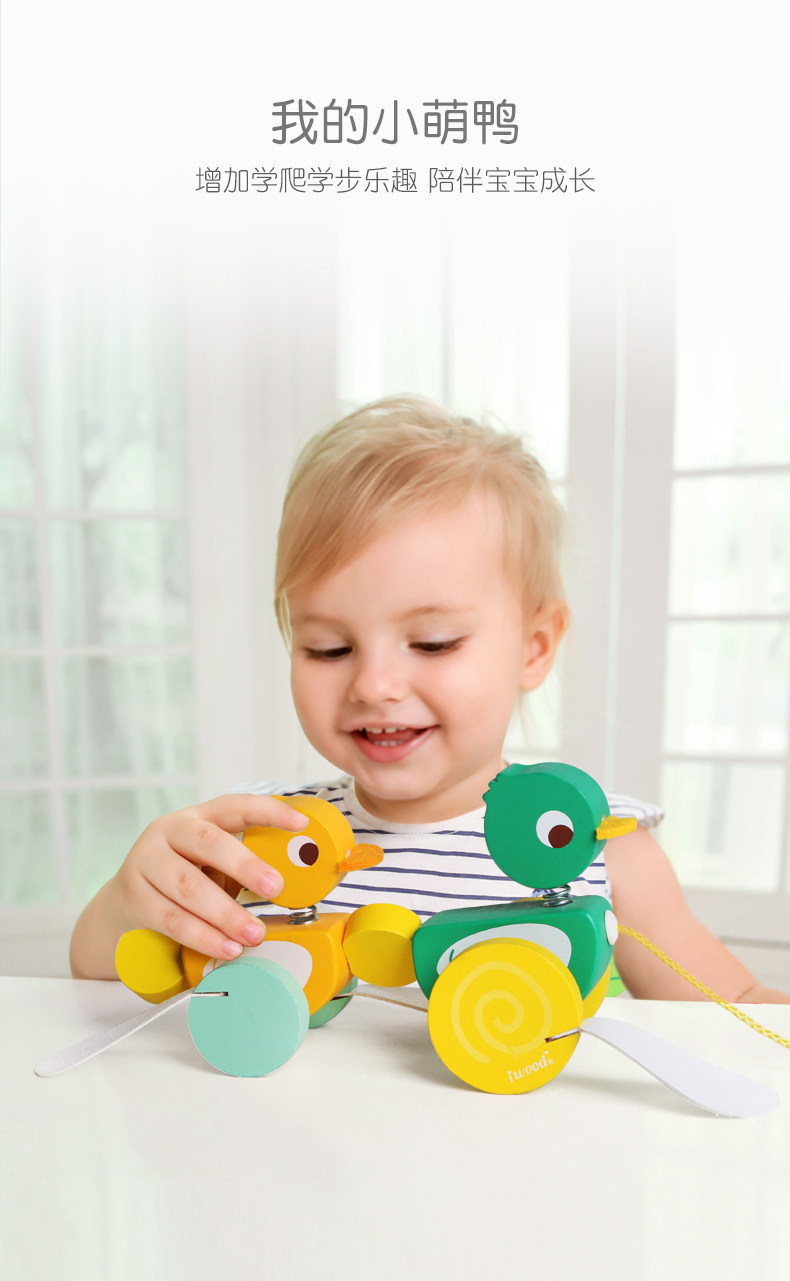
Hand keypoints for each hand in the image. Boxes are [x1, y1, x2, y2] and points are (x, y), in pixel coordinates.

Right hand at [113, 794, 307, 960]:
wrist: (121, 905)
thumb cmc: (181, 879)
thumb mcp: (210, 864)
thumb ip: (241, 867)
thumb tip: (288, 885)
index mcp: (197, 817)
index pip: (234, 806)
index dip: (268, 811)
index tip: (299, 823)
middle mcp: (169, 832)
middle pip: (209, 843)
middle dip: (246, 866)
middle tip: (276, 889)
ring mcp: (146, 862)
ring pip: (190, 887)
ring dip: (227, 914)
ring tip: (254, 934)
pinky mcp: (135, 898)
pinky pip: (173, 919)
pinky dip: (204, 937)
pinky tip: (227, 949)